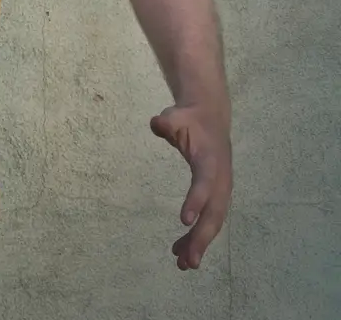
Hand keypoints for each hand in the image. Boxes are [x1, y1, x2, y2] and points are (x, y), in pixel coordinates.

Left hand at [150, 102, 231, 269]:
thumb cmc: (189, 119)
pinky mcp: (216, 195)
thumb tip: (158, 124)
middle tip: (186, 260)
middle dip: (201, 237)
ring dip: (199, 243)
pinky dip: (196, 235)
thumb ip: (167, 122)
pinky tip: (180, 250)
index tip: (184, 220)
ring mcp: (220, 189)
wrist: (210, 117)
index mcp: (211, 161)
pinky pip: (208, 219)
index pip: (205, 183)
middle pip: (214, 213)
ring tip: (182, 264)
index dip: (196, 200)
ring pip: (213, 221)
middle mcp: (220, 180)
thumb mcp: (176, 116)